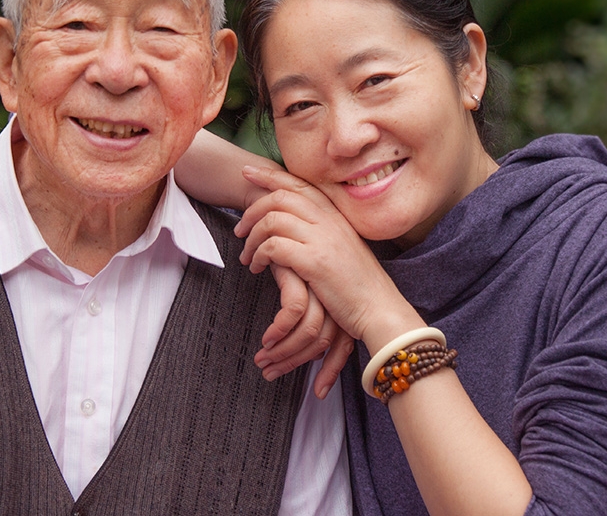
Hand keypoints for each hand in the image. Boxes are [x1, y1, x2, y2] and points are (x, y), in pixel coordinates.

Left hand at [235, 165, 424, 351]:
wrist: (379, 309)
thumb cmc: (359, 285)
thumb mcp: (343, 248)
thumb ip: (322, 231)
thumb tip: (293, 225)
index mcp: (336, 215)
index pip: (298, 184)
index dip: (269, 175)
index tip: (247, 173)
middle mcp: (329, 221)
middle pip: (280, 197)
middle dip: (252, 209)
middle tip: (239, 229)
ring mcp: (322, 239)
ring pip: (272, 220)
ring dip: (251, 237)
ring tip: (247, 257)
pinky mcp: (314, 261)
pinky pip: (274, 246)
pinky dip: (259, 255)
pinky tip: (258, 268)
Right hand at [257, 265, 353, 397]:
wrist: (277, 213)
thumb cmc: (286, 252)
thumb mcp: (302, 284)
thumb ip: (310, 313)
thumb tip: (308, 356)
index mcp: (339, 297)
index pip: (344, 344)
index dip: (333, 370)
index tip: (320, 393)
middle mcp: (334, 290)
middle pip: (325, 342)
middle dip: (296, 365)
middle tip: (270, 374)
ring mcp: (320, 281)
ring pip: (309, 332)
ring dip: (284, 354)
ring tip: (262, 360)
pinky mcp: (303, 271)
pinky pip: (293, 312)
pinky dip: (279, 331)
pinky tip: (265, 339)